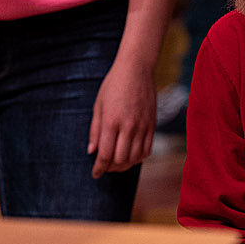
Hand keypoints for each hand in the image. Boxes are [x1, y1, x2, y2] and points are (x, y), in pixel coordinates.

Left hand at [87, 53, 155, 176]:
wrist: (136, 70)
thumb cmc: (113, 85)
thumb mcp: (98, 106)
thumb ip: (95, 131)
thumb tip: (91, 151)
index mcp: (111, 121)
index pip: (105, 154)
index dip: (99, 168)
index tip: (95, 174)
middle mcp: (128, 126)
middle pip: (120, 160)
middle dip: (110, 168)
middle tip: (105, 167)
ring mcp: (142, 127)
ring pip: (135, 158)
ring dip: (125, 165)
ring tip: (117, 163)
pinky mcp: (152, 126)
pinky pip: (147, 150)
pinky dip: (138, 158)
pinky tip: (130, 156)